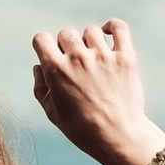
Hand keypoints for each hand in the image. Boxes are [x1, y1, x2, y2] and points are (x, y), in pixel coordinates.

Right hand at [32, 18, 164, 164]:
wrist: (119, 137)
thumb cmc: (82, 129)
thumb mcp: (52, 112)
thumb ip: (40, 86)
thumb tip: (39, 66)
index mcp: (56, 70)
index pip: (41, 38)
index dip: (44, 46)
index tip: (52, 57)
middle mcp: (78, 58)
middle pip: (65, 33)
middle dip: (67, 47)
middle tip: (76, 66)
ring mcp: (103, 56)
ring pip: (90, 31)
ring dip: (89, 42)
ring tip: (94, 59)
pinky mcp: (125, 57)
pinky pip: (119, 28)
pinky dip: (113, 27)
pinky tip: (109, 35)